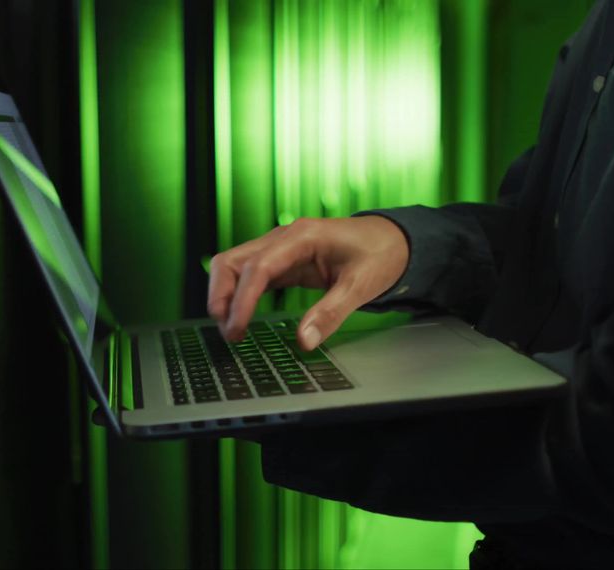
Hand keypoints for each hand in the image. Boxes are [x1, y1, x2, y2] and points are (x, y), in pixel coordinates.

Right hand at [207, 216, 409, 349]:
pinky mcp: (281, 260)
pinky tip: (242, 318)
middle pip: (232, 261)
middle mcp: (283, 238)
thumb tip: (304, 341)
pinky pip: (249, 276)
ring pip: (234, 267)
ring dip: (225, 296)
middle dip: (221, 296)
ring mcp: (279, 248)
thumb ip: (331, 313)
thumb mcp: (361, 286)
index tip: (237, 329)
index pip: (257, 267)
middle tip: (228, 332)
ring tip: (232, 329)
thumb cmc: (379, 254)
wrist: (392, 239)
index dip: (242, 300)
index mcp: (302, 237)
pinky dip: (239, 295)